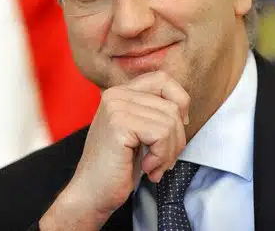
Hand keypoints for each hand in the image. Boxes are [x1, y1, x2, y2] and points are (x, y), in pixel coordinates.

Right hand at [44, 71, 189, 228]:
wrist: (91, 194)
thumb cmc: (118, 167)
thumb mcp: (139, 132)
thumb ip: (154, 112)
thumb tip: (183, 110)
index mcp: (120, 92)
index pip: (163, 79)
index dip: (179, 102)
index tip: (175, 130)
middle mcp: (116, 94)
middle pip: (172, 105)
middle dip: (177, 138)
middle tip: (162, 160)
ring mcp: (116, 107)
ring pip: (170, 122)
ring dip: (169, 152)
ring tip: (153, 166)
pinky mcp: (119, 124)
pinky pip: (161, 134)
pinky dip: (161, 157)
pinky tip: (146, 168)